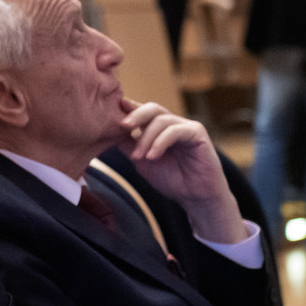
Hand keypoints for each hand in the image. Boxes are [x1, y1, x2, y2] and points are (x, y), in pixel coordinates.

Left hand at [115, 97, 246, 242]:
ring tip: (139, 157)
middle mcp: (173, 124)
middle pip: (152, 108)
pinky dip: (160, 143)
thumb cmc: (172, 180)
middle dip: (136, 115)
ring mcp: (186, 126)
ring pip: (161, 120)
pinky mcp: (197, 133)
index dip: (128, 111)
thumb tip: (108, 134)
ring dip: (146, 139)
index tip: (110, 113)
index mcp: (159, 128)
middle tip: (122, 126)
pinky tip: (152, 157)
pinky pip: (175, 131)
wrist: (195, 197)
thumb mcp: (142, 162)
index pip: (142, 112)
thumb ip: (129, 146)